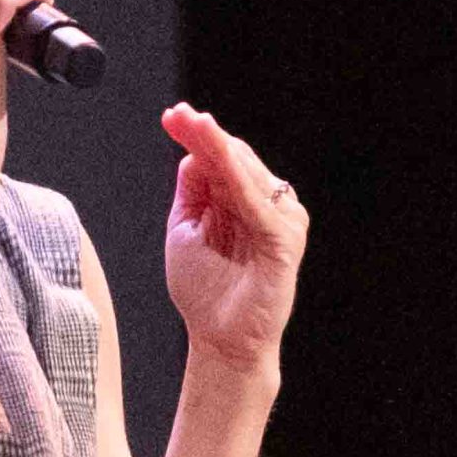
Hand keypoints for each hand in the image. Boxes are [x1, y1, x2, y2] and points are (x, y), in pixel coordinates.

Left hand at [160, 103, 306, 376]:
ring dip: (220, 147)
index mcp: (240, 202)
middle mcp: (264, 205)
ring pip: (246, 173)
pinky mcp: (284, 240)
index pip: (221, 159)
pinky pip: (258, 203)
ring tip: (196, 125)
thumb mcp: (186, 229)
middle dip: (205, 134)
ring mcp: (279, 220)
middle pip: (234, 158)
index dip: (197, 135)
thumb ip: (193, 191)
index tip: (172, 115)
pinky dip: (239, 179)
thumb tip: (193, 152)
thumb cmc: (206, 292)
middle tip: (178, 115)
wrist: (220, 341)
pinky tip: (220, 157)